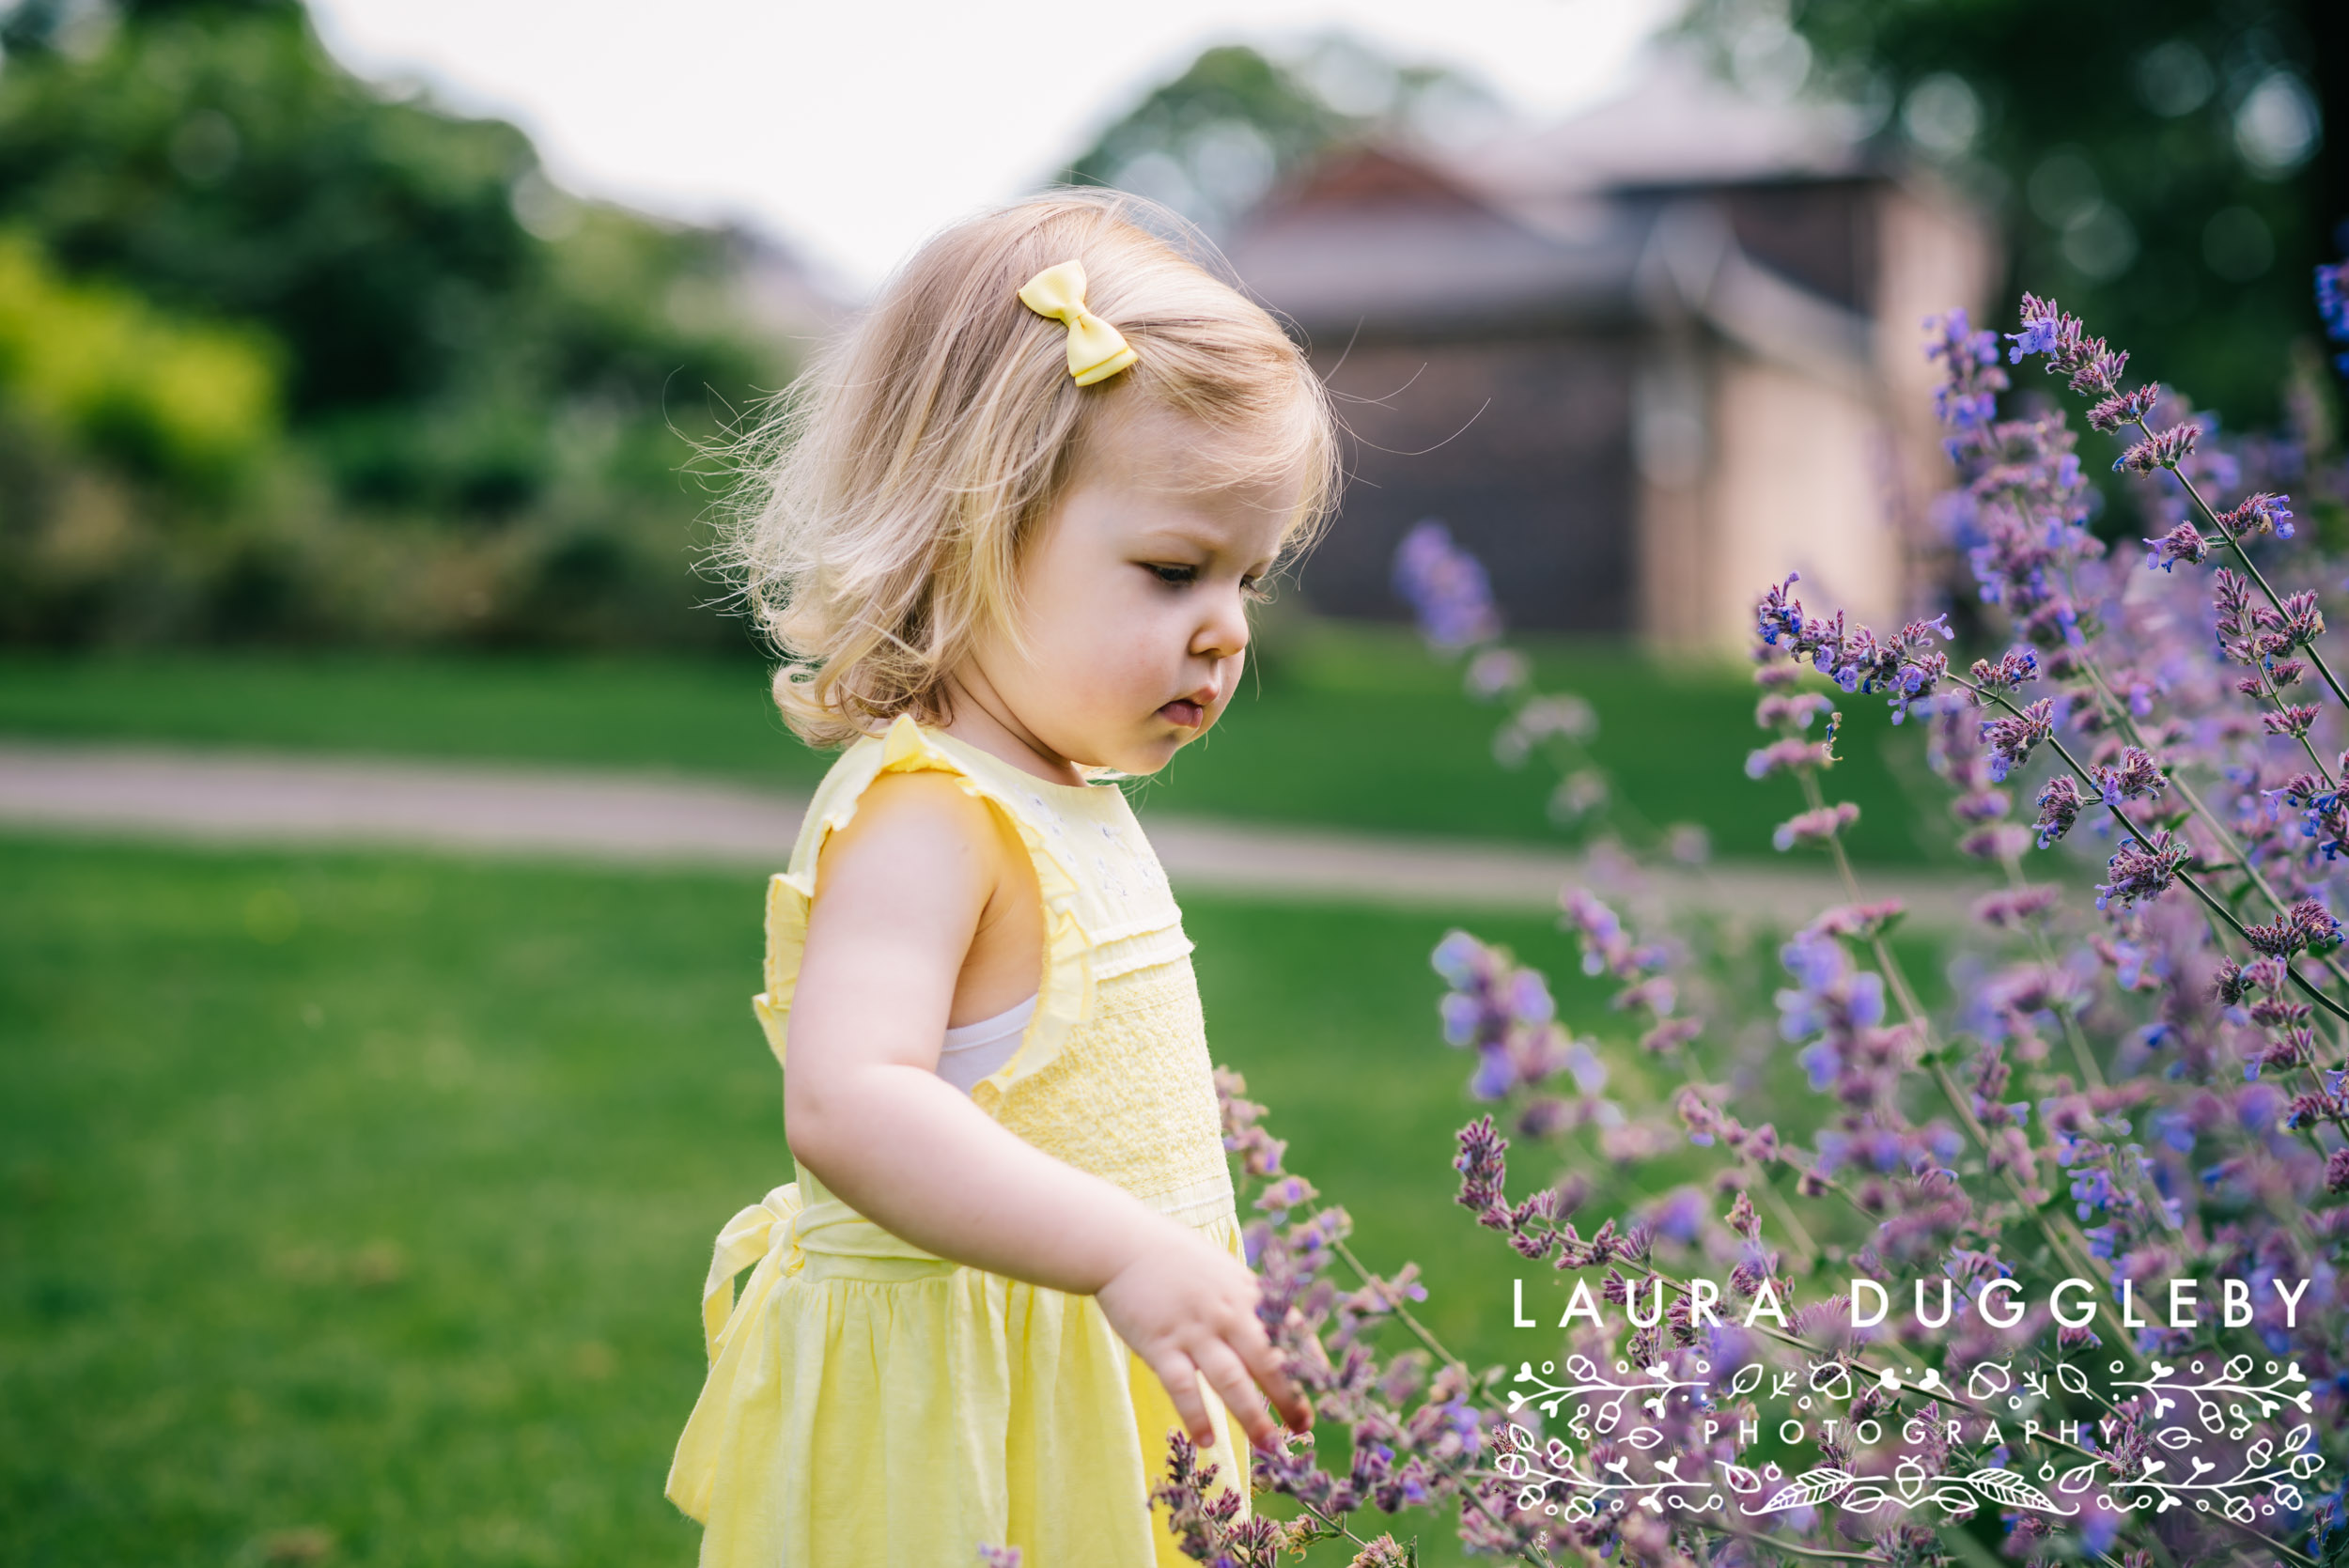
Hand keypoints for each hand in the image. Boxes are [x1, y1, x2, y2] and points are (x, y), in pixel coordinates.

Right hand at [1094, 1218, 1312, 1450]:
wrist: (1123, 1245)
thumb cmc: (1175, 1259)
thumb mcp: (1223, 1271)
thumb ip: (1247, 1302)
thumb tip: (1275, 1334)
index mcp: (1246, 1293)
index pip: (1290, 1328)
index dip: (1309, 1360)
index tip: (1324, 1389)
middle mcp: (1227, 1313)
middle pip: (1267, 1362)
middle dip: (1290, 1398)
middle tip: (1303, 1429)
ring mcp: (1194, 1330)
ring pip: (1231, 1380)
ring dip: (1252, 1416)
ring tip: (1269, 1445)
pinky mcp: (1160, 1344)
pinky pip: (1182, 1387)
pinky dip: (1196, 1415)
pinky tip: (1207, 1441)